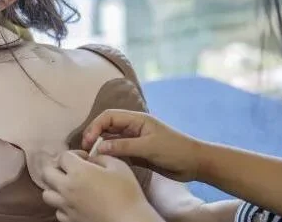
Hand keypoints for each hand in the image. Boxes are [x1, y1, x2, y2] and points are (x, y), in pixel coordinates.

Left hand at [41, 150, 159, 221]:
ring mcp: (67, 206)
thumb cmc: (127, 193)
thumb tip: (91, 159)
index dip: (74, 154)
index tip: (85, 158)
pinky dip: (62, 205)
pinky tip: (74, 203)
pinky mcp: (70, 221)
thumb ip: (101, 157)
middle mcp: (67, 188)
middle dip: (57, 168)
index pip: (63, 156)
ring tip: (68, 187)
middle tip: (71, 170)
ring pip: (46, 194)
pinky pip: (57, 211)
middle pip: (47, 173)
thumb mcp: (118, 166)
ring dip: (55, 188)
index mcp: (78, 172)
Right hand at [82, 110, 201, 181]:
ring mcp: (134, 140)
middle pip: (107, 126)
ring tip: (92, 157)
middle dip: (94, 135)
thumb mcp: (149, 147)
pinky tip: (105, 163)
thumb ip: (124, 146)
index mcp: (136, 119)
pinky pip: (118, 151)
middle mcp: (133, 127)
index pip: (108, 117)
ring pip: (111, 139)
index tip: (88, 141)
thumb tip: (100, 147)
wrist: (196, 163)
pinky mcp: (137, 153)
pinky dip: (110, 155)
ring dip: (101, 146)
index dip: (95, 126)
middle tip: (85, 149)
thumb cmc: (175, 150)